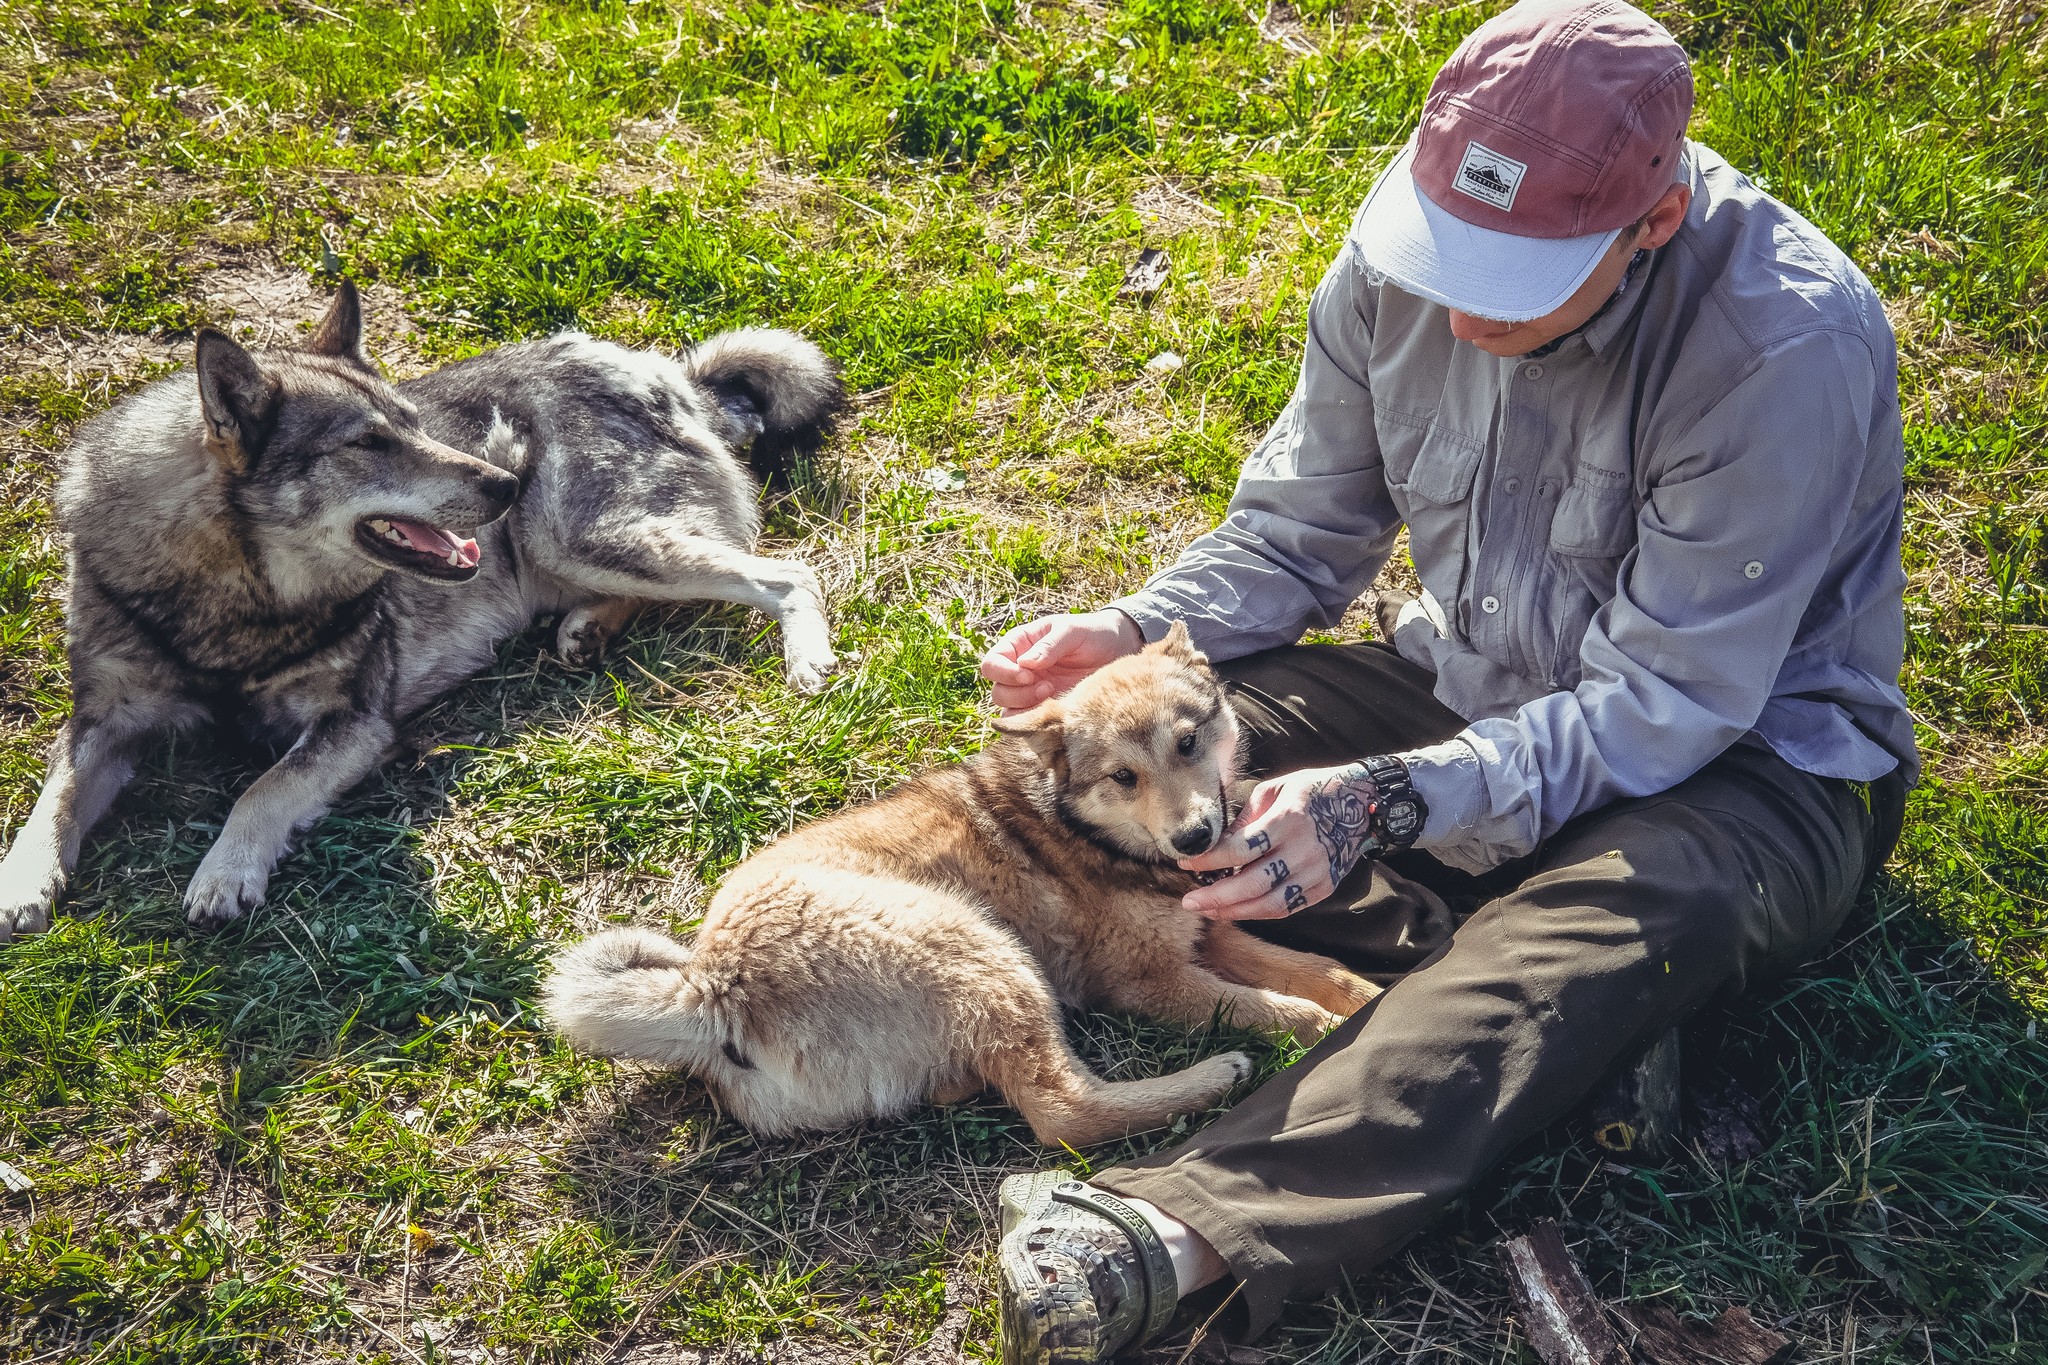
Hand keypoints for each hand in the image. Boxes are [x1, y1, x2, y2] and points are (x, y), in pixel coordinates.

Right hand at [978, 610, 1144, 715]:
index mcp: (1019, 645)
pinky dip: (1036, 720)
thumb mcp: (1072, 631)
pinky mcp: (1046, 707)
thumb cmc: (1092, 633)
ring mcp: (1031, 691)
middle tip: (1047, 687)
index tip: (1028, 675)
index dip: (1004, 673)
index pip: (992, 663)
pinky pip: (1028, 722)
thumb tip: (1025, 663)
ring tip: (1053, 694)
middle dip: (1017, 693)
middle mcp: (1019, 670)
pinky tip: (1056, 709)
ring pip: (1008, 710)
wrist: (1117, 650)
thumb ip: (1049, 646)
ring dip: (1026, 707)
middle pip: (997, 690)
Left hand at [1179, 763, 1380, 919]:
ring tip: (1208, 910)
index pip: (1241, 848)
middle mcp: (1303, 850)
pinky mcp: (1324, 887)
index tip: (1186, 863)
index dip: (1210, 859)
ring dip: (1233, 911)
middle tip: (1189, 902)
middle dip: (1216, 896)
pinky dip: (1258, 913)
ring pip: (1268, 904)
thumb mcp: (1274, 790)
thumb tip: (1215, 845)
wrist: (1362, 803)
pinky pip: (1286, 907)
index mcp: (1288, 820)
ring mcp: (1316, 872)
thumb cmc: (1311, 791)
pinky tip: (1236, 910)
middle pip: (1252, 883)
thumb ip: (1245, 819)